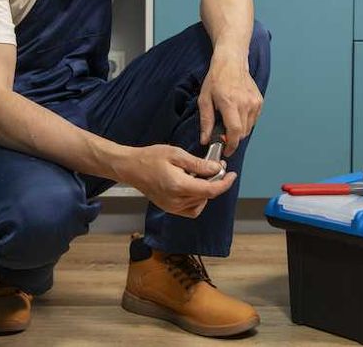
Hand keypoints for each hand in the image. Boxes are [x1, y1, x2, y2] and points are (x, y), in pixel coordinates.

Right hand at [116, 145, 236, 217]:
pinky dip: (197, 199)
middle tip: (215, 166)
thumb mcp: (176, 153)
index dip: (225, 183)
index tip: (232, 174)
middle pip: (206, 196)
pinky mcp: (169, 208)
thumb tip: (217, 169)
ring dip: (206, 190)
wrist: (131, 167)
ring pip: (200, 203)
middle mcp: (176, 201)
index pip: (210, 190)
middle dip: (215, 182)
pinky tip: (193, 185)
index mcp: (178, 186)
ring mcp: (172, 207)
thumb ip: (198, 164)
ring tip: (201, 175)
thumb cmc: (150, 158)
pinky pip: (191, 209)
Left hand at [198, 47, 262, 156]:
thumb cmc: (216, 79)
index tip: (226, 150)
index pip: (235, 131)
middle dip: (233, 138)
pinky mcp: (260, 101)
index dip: (232, 145)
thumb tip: (206, 140)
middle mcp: (245, 104)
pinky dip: (246, 122)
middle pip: (242, 132)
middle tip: (223, 134)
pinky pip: (254, 120)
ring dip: (239, 130)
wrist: (231, 62)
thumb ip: (206, 121)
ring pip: (249, 128)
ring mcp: (255, 102)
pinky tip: (237, 113)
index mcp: (230, 103)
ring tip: (229, 120)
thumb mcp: (204, 99)